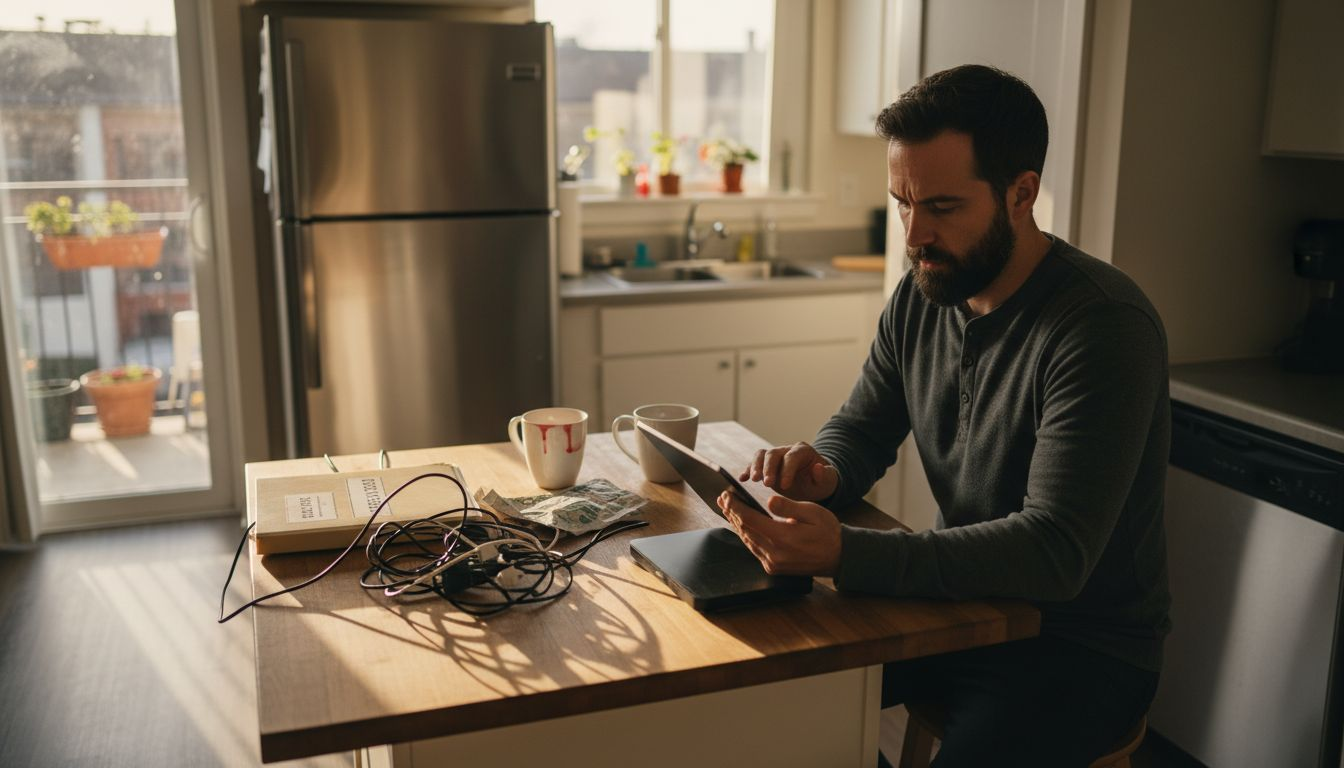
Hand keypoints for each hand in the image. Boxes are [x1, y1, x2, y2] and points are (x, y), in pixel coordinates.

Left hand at [717, 491, 840, 576]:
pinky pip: (753, 549)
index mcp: (783, 537)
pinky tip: (741, 526)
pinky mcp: (773, 568)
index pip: (750, 519)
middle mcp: (774, 553)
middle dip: (731, 512)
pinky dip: (745, 535)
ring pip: (746, 540)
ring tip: (727, 509)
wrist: (839, 558)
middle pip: (745, 530)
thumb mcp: (813, 512)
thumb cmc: (828, 531)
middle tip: (722, 498)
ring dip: (735, 524)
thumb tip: (769, 501)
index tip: (726, 494)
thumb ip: (789, 507)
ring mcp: (773, 563)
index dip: (735, 506)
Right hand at [739, 442, 838, 501]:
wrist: (813, 483)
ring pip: (761, 455)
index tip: (785, 485)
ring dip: (755, 466)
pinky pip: (754, 463)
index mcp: (803, 451)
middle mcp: (786, 450)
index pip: (792, 457)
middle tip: (767, 484)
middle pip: (773, 454)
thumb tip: (817, 467)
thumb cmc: (822, 481)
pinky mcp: (765, 465)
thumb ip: (824, 475)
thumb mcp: (828, 480)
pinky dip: (748, 470)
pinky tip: (742, 479)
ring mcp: (775, 457)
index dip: (787, 470)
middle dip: (769, 468)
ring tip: (753, 480)